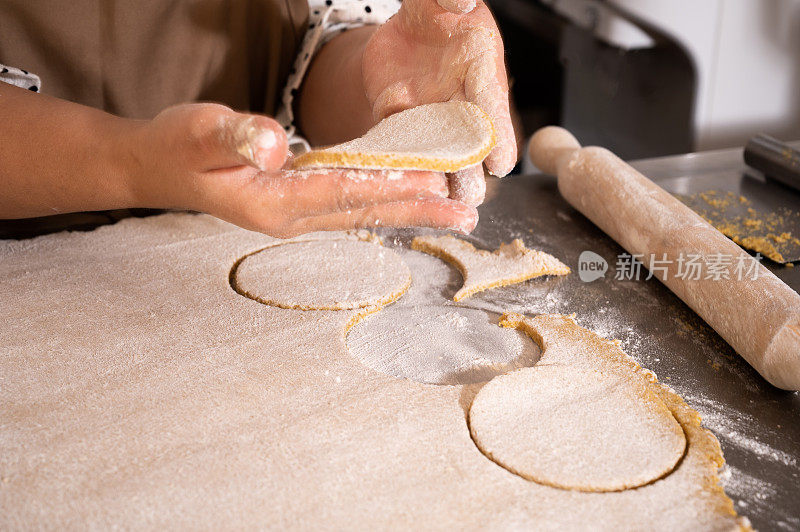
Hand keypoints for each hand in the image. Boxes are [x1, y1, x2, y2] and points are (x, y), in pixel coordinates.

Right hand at [126, 103, 476, 237]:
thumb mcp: (198, 133)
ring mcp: (295, 214)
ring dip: (408, 211)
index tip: (435, 184)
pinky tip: (406, 200)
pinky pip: (350, 206)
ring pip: (363, 213)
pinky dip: (384, 202)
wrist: (156, 167)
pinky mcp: (297, 205)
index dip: (391, 185)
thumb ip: (234, 136)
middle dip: (418, 210)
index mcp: (274, 202)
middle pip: (366, 212)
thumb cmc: (175, 148)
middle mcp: (292, 216)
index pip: (344, 192)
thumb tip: (274, 144)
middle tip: (466, 213)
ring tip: (451, 213)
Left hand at [362, 0, 516, 204]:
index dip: (498, 132)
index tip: (501, 162)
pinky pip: (395, 138)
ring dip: (437, 175)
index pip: (490, 100)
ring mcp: (429, 110)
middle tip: (470, 195)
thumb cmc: (440, 7)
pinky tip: (394, 180)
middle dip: (470, 168)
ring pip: (436, 150)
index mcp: (478, 63)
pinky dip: (394, 158)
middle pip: (468, 140)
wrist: (408, 21)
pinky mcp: (397, 114)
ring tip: (438, 204)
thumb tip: (461, 0)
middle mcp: (458, 96)